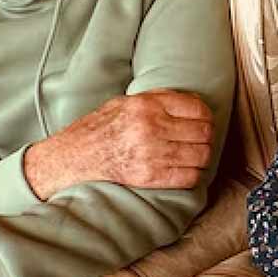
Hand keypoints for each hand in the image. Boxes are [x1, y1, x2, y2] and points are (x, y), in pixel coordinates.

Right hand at [24, 89, 215, 199]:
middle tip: (198, 140)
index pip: (197, 108)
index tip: (203, 122)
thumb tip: (193, 101)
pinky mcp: (148, 176)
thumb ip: (158, 99)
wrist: (72, 157)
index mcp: (146, 105)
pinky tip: (185, 170)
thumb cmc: (99, 128)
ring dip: (201, 157)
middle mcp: (150, 127)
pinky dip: (193, 175)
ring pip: (201, 155)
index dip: (205, 116)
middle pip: (203, 132)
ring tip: (193, 156)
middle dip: (205, 137)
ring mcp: (150, 153)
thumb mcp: (125, 102)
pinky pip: (189, 177)